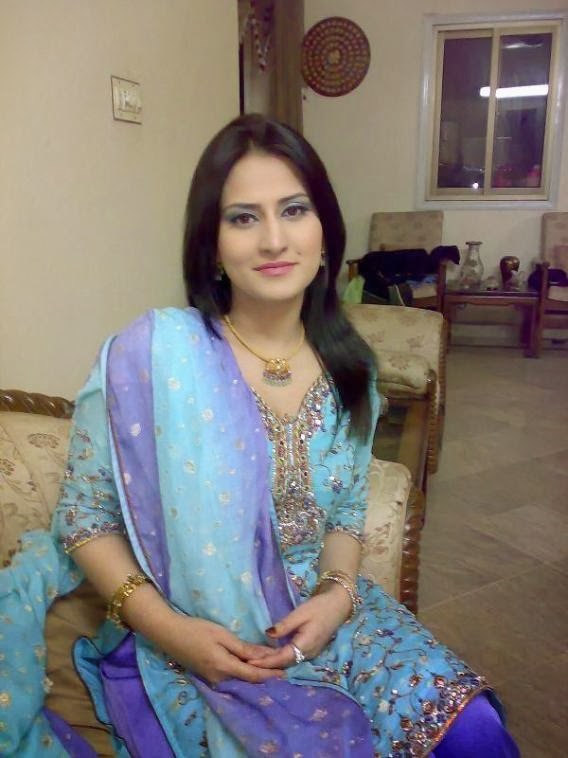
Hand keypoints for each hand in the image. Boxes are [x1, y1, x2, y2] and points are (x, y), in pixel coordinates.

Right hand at [160, 614, 283, 685]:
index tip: (285, 672)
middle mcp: (219, 678)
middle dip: (265, 675)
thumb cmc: (196, 630)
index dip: (270, 674)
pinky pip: (230, 677)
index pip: (253, 675)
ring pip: (239, 679)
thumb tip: (265, 655)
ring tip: (270, 666)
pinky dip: (242, 672)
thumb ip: (243, 648)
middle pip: (247, 680)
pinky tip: (249, 665)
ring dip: (254, 674)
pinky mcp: (207, 675)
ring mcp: (212, 679)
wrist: (168, 634)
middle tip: (282, 668)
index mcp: (224, 667)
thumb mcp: (222, 635)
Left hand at [248, 583, 351, 668]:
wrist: (338, 605)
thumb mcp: (300, 613)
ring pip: (288, 662)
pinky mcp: (310, 649)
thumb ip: (284, 625)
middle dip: (266, 665)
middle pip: (284, 663)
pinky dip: (280, 658)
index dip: (265, 661)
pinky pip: (293, 657)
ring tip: (255, 661)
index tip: (250, 662)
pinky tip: (270, 655)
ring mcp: (310, 653)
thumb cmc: (319, 607)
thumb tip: (267, 634)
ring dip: (273, 663)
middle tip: (248, 663)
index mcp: (305, 645)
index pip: (281, 658)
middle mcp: (308, 653)